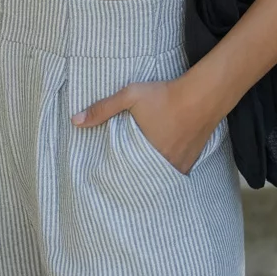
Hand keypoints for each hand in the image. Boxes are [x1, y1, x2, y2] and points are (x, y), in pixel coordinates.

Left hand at [71, 77, 222, 174]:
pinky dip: (167, 173)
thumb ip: (102, 109)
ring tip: (139, 175)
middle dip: (132, 179)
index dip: (116, 178)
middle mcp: (162, 164)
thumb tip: (75, 121)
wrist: (201, 96)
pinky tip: (161, 167)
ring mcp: (178, 165)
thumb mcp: (129, 96)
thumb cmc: (164, 96)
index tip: (107, 180)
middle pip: (142, 179)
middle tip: (122, 179)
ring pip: (159, 178)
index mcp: (143, 153)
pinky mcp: (191, 162)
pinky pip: (175, 174)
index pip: (124, 174)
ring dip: (150, 177)